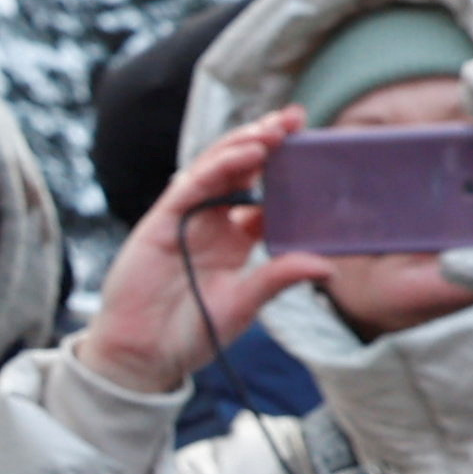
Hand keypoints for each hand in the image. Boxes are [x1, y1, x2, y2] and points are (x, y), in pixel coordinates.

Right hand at [71, 112, 326, 396]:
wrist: (144, 355)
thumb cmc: (193, 333)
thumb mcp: (245, 304)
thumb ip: (279, 278)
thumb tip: (328, 266)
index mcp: (234, 240)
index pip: (264, 194)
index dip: (285, 170)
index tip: (314, 147)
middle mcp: (211, 222)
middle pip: (241, 169)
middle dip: (266, 140)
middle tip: (296, 118)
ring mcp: (185, 219)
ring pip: (215, 168)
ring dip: (244, 144)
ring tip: (274, 128)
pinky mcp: (161, 222)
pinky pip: (191, 186)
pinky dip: (218, 167)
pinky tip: (246, 153)